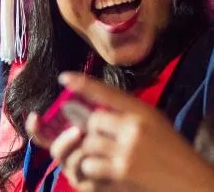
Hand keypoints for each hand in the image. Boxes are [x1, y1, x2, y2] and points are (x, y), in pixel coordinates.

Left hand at [26, 73, 213, 191]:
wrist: (194, 183)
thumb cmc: (173, 152)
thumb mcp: (155, 123)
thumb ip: (128, 114)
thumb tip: (95, 110)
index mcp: (143, 112)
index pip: (107, 92)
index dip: (84, 84)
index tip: (64, 78)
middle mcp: (134, 127)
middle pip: (92, 121)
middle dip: (92, 131)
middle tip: (102, 140)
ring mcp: (127, 150)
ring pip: (89, 143)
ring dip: (91, 152)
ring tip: (106, 158)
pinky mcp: (122, 171)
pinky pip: (91, 165)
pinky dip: (93, 169)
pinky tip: (106, 172)